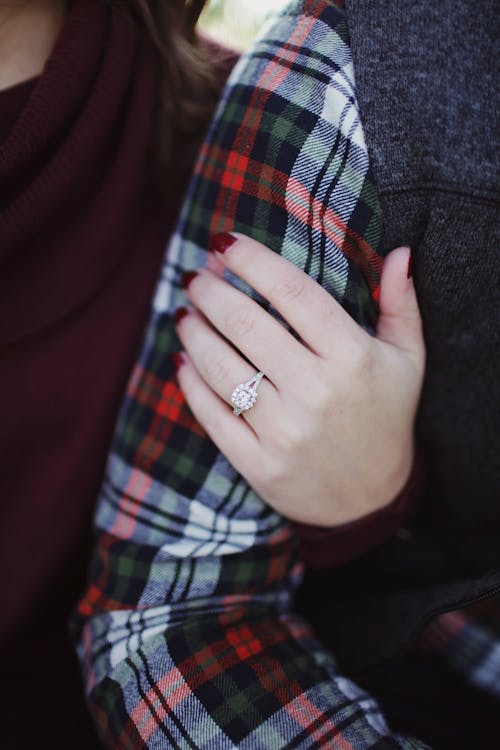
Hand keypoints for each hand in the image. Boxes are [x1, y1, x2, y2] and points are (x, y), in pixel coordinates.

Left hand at [174, 233, 424, 526]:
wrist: (370, 501)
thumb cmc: (386, 418)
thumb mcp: (408, 362)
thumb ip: (402, 305)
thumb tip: (400, 253)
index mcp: (352, 357)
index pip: (292, 291)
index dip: (252, 260)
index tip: (225, 243)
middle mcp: (315, 391)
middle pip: (246, 324)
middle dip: (211, 291)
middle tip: (194, 277)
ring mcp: (283, 431)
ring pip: (221, 366)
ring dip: (194, 331)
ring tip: (185, 313)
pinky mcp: (258, 463)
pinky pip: (212, 414)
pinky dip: (190, 382)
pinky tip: (183, 358)